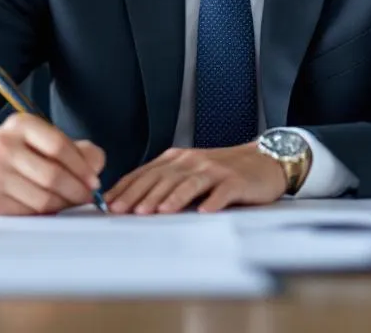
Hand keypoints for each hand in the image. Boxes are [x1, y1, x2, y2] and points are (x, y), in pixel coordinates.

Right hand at [0, 114, 105, 215]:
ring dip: (65, 204)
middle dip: (77, 190)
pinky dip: (46, 212)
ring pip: (44, 198)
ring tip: (70, 202)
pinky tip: (50, 206)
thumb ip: (77, 148)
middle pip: (53, 175)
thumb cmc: (17, 151)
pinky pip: (30, 212)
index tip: (94, 181)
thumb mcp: (42, 139)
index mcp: (20, 125)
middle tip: (87, 196)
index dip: (81, 167)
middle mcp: (3, 146)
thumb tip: (96, 166)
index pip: (58, 146)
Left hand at [105, 145, 285, 214]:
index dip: (127, 188)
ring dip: (172, 197)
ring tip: (157, 211)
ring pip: (189, 183)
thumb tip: (132, 202)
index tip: (109, 204)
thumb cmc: (220, 172)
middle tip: (124, 210)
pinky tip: (204, 211)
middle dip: (141, 194)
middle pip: (162, 178)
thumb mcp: (188, 171)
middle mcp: (192, 162)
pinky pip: (222, 192)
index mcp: (177, 159)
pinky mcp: (235, 182)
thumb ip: (164, 182)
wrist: (261, 161)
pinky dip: (213, 201)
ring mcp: (214, 170)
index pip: (146, 173)